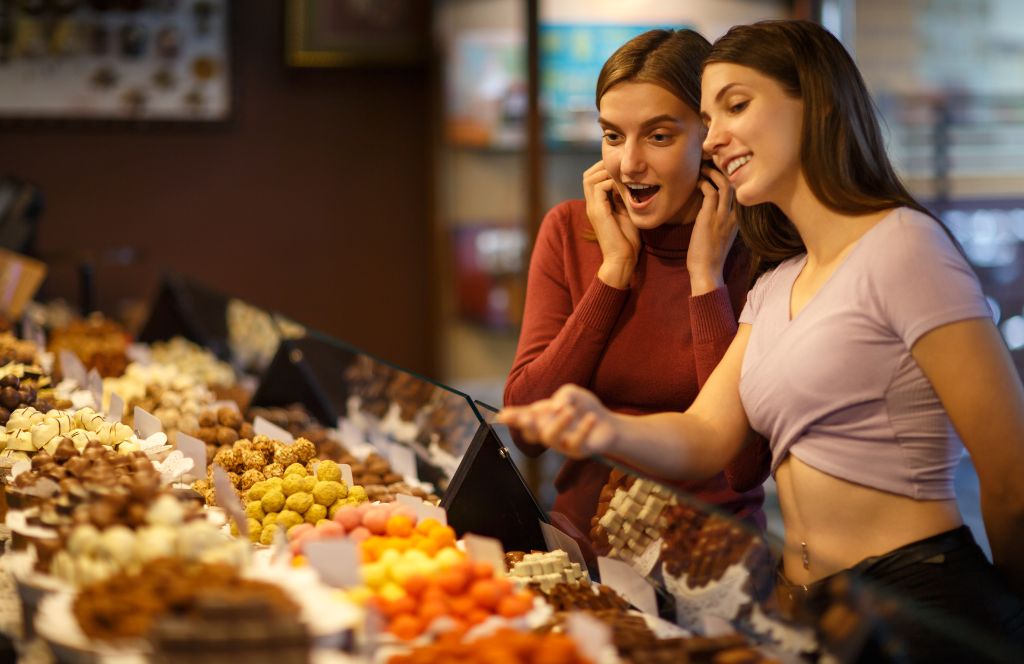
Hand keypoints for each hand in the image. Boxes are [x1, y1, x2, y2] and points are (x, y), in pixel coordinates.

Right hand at [498, 385, 617, 458]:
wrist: (607, 424)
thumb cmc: (584, 407)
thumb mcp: (572, 392)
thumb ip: (562, 395)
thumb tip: (555, 407)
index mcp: (542, 417)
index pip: (523, 417)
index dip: (512, 417)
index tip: (502, 415)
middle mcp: (547, 431)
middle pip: (531, 433)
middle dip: (526, 425)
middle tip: (526, 417)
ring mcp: (561, 444)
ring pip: (550, 438)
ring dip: (557, 424)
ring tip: (568, 411)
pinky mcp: (578, 451)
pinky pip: (576, 443)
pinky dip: (583, 429)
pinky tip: (591, 418)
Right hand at [583, 161, 640, 288]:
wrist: (622, 259)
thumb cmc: (627, 240)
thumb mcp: (626, 213)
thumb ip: (623, 199)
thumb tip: (630, 184)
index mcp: (596, 205)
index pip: (592, 178)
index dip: (605, 170)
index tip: (623, 172)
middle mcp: (591, 205)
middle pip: (588, 175)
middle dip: (604, 168)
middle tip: (623, 171)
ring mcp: (592, 208)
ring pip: (590, 178)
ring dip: (608, 174)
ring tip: (624, 179)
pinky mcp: (598, 212)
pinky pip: (599, 187)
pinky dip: (612, 183)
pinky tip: (625, 190)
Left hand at [687, 165, 737, 294]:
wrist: (707, 270)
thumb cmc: (710, 255)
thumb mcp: (722, 235)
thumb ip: (722, 220)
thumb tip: (713, 207)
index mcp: (740, 220)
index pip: (742, 191)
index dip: (734, 177)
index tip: (724, 168)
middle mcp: (735, 215)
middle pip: (736, 184)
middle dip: (725, 169)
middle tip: (713, 161)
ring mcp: (724, 216)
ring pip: (725, 185)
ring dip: (713, 173)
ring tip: (703, 166)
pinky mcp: (710, 217)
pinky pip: (710, 193)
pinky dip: (704, 183)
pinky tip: (698, 181)